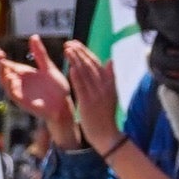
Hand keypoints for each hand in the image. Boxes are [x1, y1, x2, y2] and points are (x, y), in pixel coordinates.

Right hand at [0, 34, 75, 145]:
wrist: (64, 105)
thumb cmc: (56, 89)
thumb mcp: (48, 68)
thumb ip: (40, 54)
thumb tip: (34, 36)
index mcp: (23, 74)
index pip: (7, 65)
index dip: (0, 58)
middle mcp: (19, 84)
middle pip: (3, 73)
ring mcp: (21, 94)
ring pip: (7, 84)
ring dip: (3, 75)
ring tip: (3, 64)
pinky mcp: (24, 103)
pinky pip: (15, 95)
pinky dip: (12, 88)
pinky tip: (11, 79)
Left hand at [64, 40, 119, 155]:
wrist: (106, 134)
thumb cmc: (105, 115)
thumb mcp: (111, 94)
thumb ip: (109, 77)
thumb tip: (111, 61)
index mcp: (109, 83)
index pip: (97, 63)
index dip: (86, 52)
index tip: (76, 44)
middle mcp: (104, 87)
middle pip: (90, 65)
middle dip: (79, 52)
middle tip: (69, 44)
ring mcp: (96, 95)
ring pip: (85, 73)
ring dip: (75, 59)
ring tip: (67, 50)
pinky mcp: (88, 103)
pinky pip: (81, 87)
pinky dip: (76, 76)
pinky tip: (70, 67)